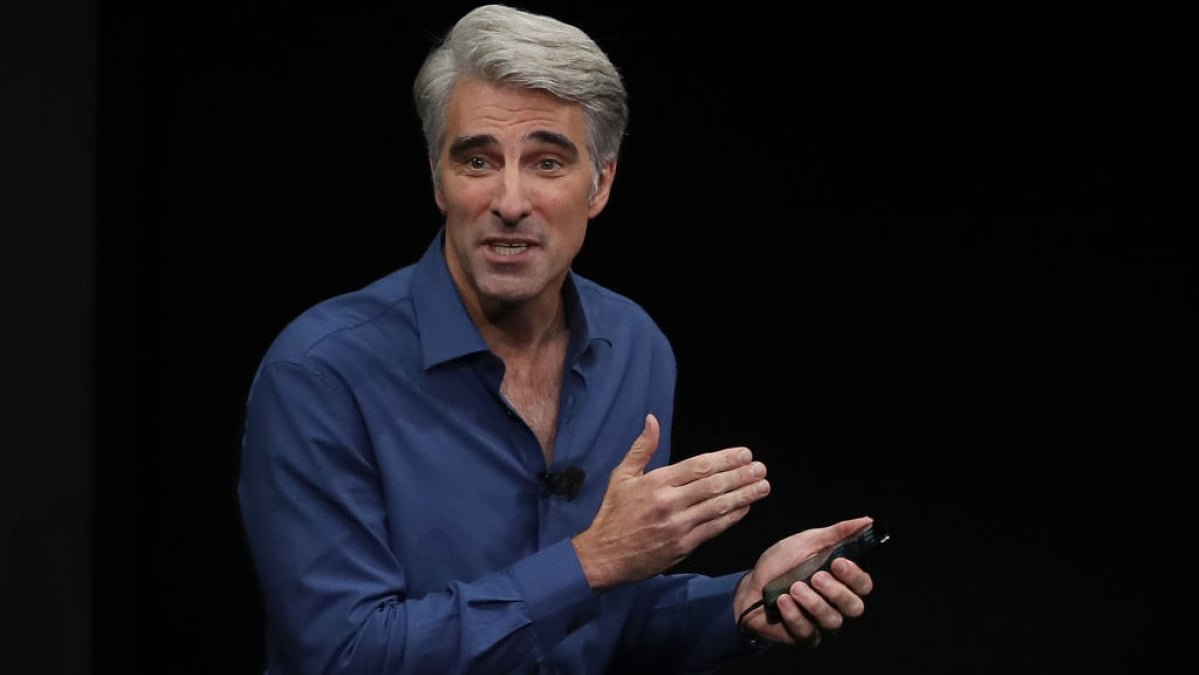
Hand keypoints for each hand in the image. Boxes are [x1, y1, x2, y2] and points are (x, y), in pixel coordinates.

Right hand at [572, 414, 769, 590]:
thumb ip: (642, 448)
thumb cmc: (613, 514)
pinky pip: (714, 528)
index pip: (699, 466)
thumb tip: (652, 420)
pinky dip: (732, 517)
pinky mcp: (683, 546)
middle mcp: (670, 502)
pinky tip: (745, 507)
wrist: (603, 557)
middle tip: (761, 468)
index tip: (744, 454)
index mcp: (657, 482)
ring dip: (744, 495)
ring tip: (762, 486)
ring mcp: (678, 526)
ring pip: (718, 507)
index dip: (725, 459)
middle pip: (714, 485)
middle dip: (741, 475)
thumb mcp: (622, 476)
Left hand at [734, 517, 875, 647]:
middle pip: (855, 607)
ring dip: (812, 602)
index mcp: (841, 581)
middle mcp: (836, 604)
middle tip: (816, 577)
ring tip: (794, 588)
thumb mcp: (807, 542)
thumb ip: (838, 533)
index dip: (854, 575)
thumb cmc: (781, 563)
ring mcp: (820, 623)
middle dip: (836, 592)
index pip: (863, 585)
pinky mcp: (804, 636)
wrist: (750, 585)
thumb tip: (868, 521)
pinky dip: (794, 614)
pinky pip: (808, 632)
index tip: (837, 562)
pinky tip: (782, 600)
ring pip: (832, 620)